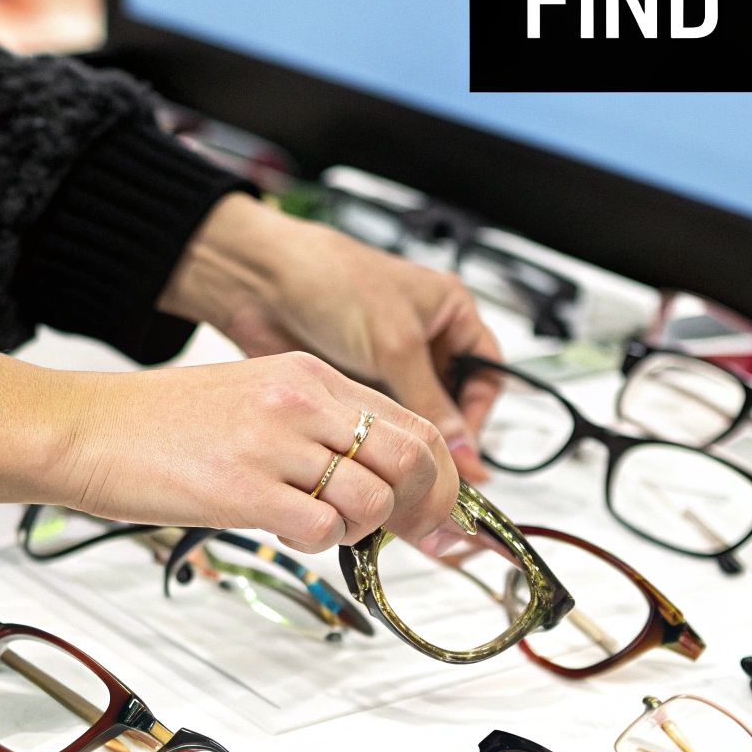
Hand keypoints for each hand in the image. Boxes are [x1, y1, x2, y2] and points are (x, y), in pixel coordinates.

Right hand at [49, 351, 456, 553]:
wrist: (85, 428)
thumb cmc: (157, 422)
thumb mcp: (253, 399)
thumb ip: (316, 428)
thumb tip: (375, 476)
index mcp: (307, 374)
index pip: (411, 422)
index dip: (440, 477)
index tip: (440, 513)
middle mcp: (298, 400)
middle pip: (409, 459)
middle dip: (422, 510)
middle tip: (407, 537)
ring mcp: (272, 442)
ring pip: (372, 498)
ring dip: (359, 528)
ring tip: (320, 525)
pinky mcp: (243, 487)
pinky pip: (321, 527)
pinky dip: (318, 542)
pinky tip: (287, 530)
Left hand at [159, 194, 502, 480]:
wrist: (266, 283)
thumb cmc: (333, 281)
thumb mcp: (395, 344)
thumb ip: (430, 401)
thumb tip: (463, 449)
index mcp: (449, 313)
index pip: (485, 375)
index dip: (478, 414)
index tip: (466, 450)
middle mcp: (423, 340)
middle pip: (452, 403)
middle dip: (444, 436)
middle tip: (437, 470)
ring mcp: (388, 364)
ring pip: (414, 418)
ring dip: (409, 443)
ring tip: (405, 467)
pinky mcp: (357, 383)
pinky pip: (380, 423)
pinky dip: (380, 443)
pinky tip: (377, 457)